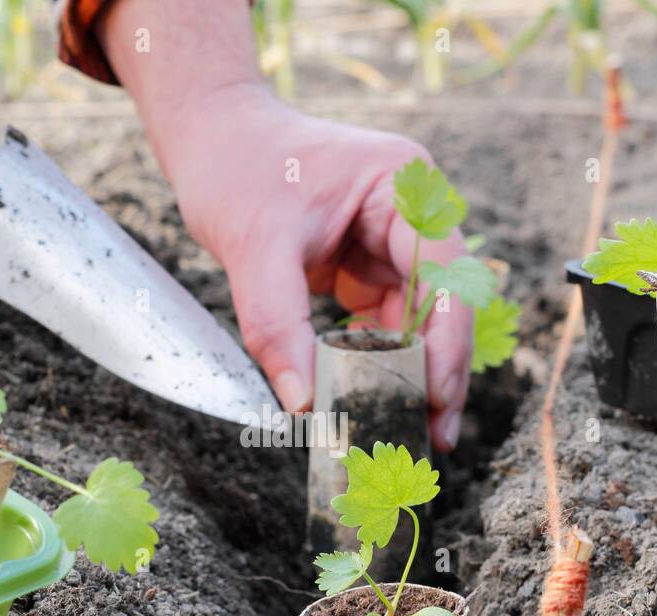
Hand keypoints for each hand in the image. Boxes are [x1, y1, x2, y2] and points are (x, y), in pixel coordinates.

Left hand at [156, 84, 472, 451]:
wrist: (210, 137)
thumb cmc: (235, 168)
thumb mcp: (253, 245)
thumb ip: (277, 324)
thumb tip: (303, 405)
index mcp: (402, 187)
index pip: (443, 272)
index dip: (446, 339)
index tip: (436, 397)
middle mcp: (408, 215)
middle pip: (440, 304)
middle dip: (437, 370)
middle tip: (436, 437)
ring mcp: (388, 244)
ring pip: (414, 322)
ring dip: (408, 375)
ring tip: (405, 432)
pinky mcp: (362, 268)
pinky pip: (381, 325)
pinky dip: (376, 364)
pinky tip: (369, 402)